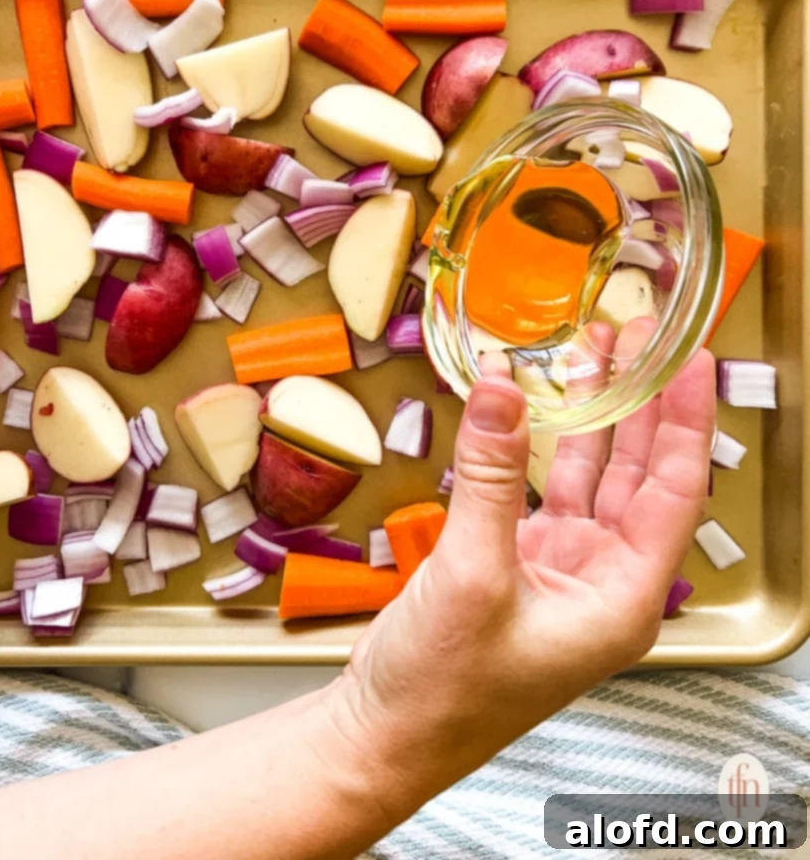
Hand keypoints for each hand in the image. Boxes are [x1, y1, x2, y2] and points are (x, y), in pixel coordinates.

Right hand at [328, 319, 715, 807]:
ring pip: (591, 476)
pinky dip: (534, 443)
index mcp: (624, 598)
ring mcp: (562, 571)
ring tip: (593, 351)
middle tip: (638, 335)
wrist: (383, 737)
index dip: (686, 418)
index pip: (677, 490)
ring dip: (591, 415)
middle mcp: (604, 582)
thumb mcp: (470, 573)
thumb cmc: (442, 690)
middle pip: (640, 475)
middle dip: (641, 401)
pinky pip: (541, 488)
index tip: (689, 358)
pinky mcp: (519, 564)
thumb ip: (489, 475)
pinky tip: (529, 402)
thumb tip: (500, 388)